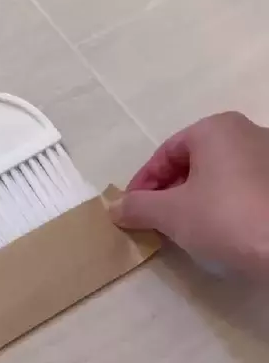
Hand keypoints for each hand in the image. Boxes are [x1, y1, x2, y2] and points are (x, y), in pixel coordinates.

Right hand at [110, 112, 268, 279]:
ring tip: (183, 231)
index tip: (130, 211)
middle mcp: (247, 133)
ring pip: (218, 179)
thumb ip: (137, 207)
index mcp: (216, 129)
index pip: (164, 153)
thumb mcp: (170, 213)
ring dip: (194, 202)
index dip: (141, 183)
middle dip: (168, 193)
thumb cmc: (226, 218)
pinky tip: (221, 234)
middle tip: (154, 221)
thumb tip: (114, 208)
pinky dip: (223, 208)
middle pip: (192, 164)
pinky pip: (242, 191)